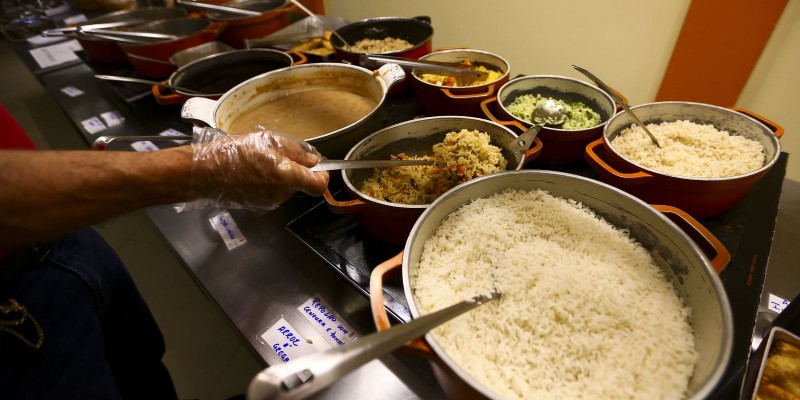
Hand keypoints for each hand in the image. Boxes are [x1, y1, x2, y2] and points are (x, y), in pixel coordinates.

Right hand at [187, 128, 328, 210]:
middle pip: (299, 183)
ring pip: (283, 187)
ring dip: (277, 175)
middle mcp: (281, 193)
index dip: (323, 175)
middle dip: (293, 169)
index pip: (318, 185)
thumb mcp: (267, 140)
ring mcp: (269, 202)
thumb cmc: (234, 153)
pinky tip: (249, 171)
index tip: (319, 166)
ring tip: (257, 160)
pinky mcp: (257, 205)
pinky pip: (269, 192)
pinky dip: (265, 182)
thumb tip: (313, 159)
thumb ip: (295, 151)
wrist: (203, 173)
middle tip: (274, 153)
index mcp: (287, 176)